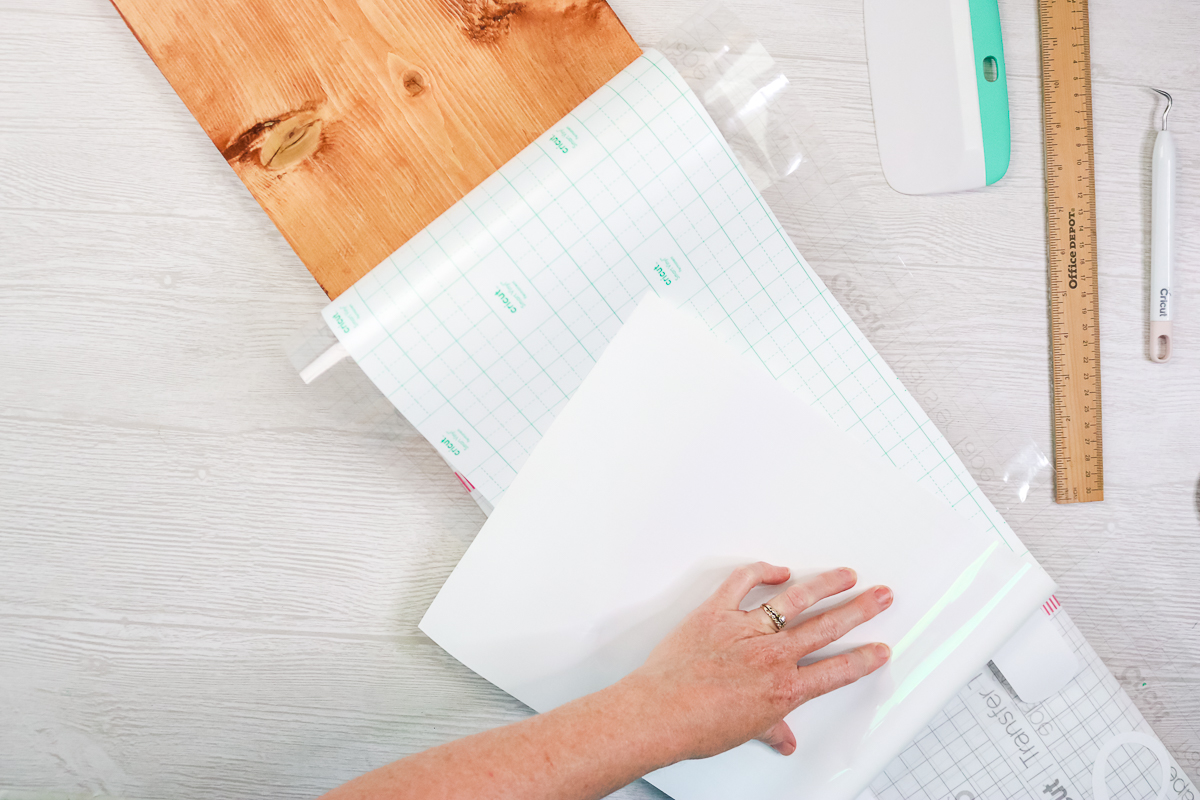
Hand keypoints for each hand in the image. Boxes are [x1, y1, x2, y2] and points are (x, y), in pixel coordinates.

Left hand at [619, 562, 891, 759]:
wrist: (661, 713)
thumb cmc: (698, 726)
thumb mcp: (746, 732)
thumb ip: (771, 729)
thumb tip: (782, 739)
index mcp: (785, 688)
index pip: (837, 671)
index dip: (864, 659)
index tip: (879, 649)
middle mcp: (772, 655)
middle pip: (828, 627)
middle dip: (861, 610)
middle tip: (881, 597)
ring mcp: (747, 629)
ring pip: (797, 599)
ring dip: (826, 584)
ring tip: (846, 575)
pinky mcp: (718, 611)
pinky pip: (744, 582)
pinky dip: (761, 571)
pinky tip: (778, 569)